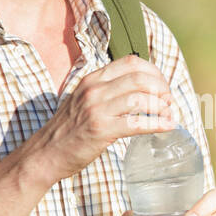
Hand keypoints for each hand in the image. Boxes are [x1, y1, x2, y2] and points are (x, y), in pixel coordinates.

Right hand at [30, 54, 175, 182]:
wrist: (46, 153)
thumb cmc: (69, 129)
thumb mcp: (84, 100)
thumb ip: (106, 91)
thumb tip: (139, 89)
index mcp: (93, 79)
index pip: (131, 62)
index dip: (154, 72)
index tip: (162, 86)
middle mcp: (95, 89)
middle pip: (140, 78)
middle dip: (162, 88)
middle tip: (169, 101)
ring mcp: (97, 109)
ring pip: (141, 99)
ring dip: (161, 107)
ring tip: (169, 115)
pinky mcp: (101, 129)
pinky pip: (137, 124)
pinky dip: (157, 124)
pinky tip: (167, 127)